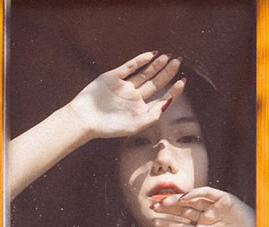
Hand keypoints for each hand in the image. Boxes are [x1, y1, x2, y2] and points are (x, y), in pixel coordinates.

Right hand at [68, 52, 184, 138]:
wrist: (85, 119)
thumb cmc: (110, 127)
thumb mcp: (135, 125)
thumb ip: (152, 115)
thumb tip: (168, 103)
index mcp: (141, 110)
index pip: (161, 98)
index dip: (173, 90)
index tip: (183, 82)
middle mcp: (135, 98)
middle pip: (156, 83)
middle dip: (168, 72)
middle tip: (179, 61)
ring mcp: (125, 87)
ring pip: (144, 73)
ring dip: (156, 65)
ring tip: (168, 57)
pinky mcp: (113, 77)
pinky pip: (129, 67)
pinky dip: (140, 61)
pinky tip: (151, 55)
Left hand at [151, 187, 255, 226]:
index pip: (180, 226)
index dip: (167, 224)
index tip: (153, 221)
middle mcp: (205, 219)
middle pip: (182, 211)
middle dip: (168, 209)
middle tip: (153, 206)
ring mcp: (214, 209)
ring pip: (191, 201)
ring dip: (177, 200)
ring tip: (163, 202)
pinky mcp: (223, 199)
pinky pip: (206, 193)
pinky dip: (195, 193)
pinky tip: (184, 197)